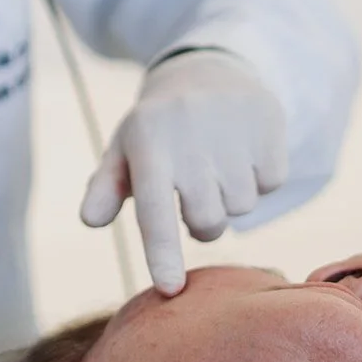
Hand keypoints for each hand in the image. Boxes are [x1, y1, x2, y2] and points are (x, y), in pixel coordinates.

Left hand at [80, 51, 287, 294]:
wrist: (208, 72)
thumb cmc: (157, 130)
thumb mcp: (125, 151)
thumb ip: (104, 188)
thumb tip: (90, 219)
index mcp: (147, 144)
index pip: (154, 211)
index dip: (162, 253)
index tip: (170, 289)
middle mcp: (190, 136)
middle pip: (207, 222)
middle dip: (202, 223)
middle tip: (194, 196)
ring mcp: (232, 129)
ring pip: (241, 207)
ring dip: (230, 200)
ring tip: (216, 168)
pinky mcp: (269, 124)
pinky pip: (271, 183)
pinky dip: (258, 178)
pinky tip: (242, 153)